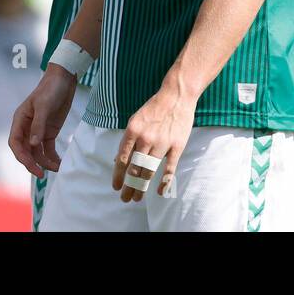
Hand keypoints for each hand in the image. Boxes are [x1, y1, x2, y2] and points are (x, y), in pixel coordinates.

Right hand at [8, 64, 76, 177]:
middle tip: (43, 174)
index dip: (22, 157)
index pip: (15, 143)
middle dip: (33, 163)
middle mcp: (27, 128)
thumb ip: (38, 125)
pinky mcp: (49, 131)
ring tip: (57, 168)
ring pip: (37, 152)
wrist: (65, 79)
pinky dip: (53, 157)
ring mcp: (38, 130)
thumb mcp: (44, 106)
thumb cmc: (51, 89)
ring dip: (45, 162)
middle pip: (25, 150)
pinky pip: (48, 148)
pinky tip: (59, 164)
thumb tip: (33, 145)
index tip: (32, 166)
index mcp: (20, 120)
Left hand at [113, 83, 195, 202]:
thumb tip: (119, 160)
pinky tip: (160, 192)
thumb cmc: (154, 108)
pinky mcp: (177, 146)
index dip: (118, 176)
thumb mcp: (135, 120)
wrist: (177, 96)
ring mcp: (162, 143)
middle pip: (135, 169)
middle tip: (125, 198)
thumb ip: (128, 140)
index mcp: (133, 131)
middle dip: (129, 186)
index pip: (122, 159)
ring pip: (149, 171)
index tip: (116, 187)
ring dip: (142, 187)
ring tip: (137, 198)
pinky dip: (164, 182)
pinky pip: (169, 168)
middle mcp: (146, 139)